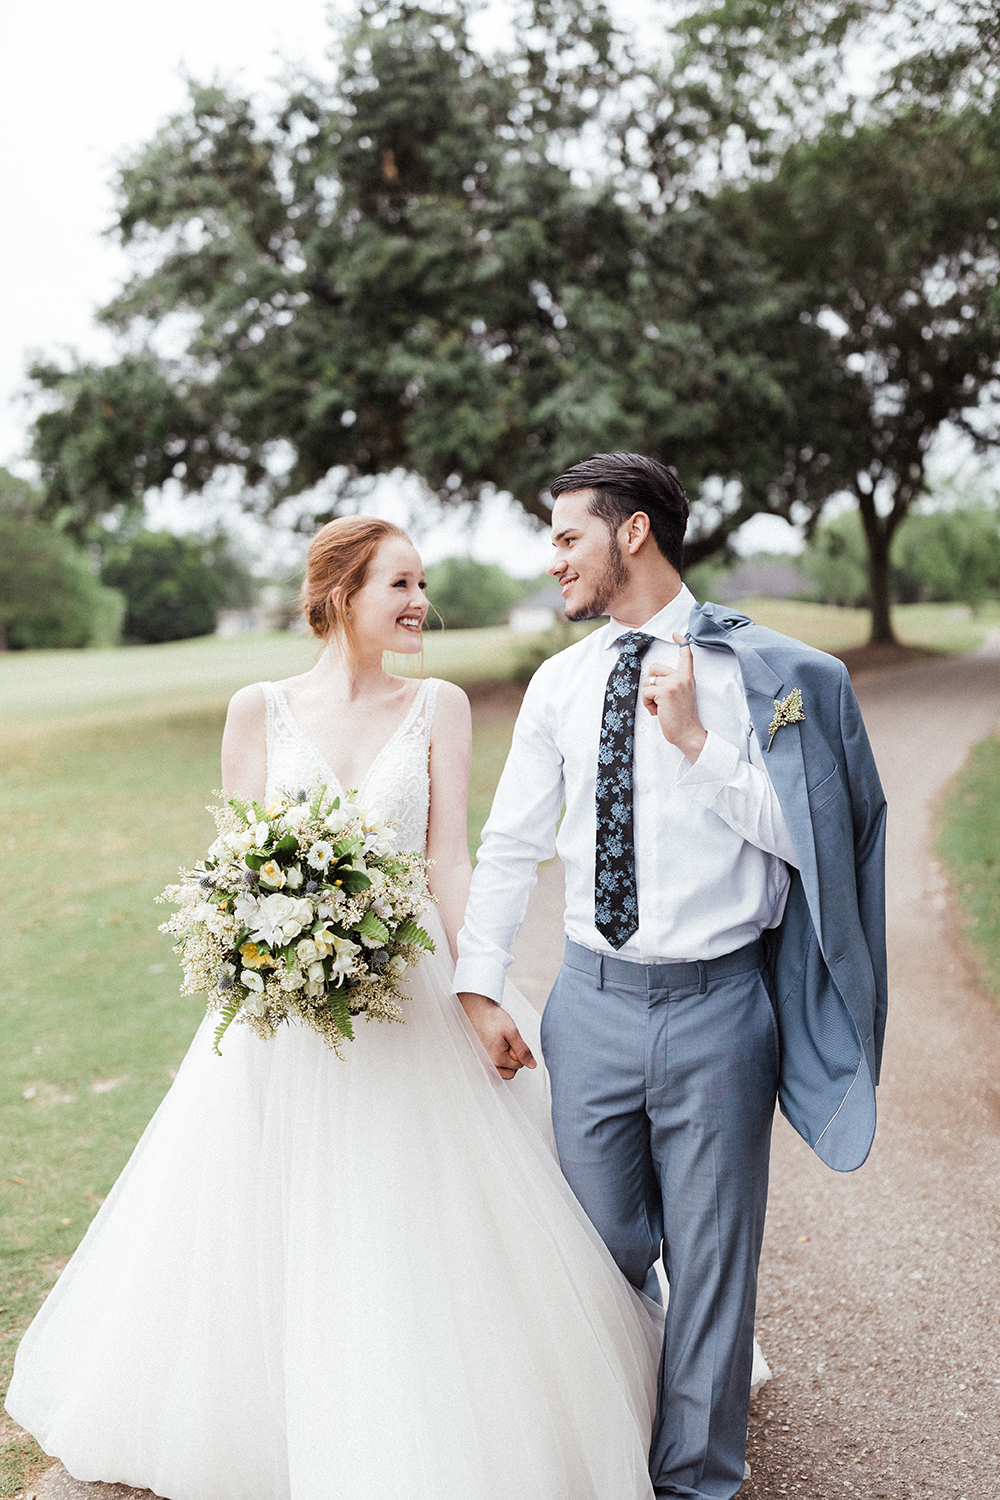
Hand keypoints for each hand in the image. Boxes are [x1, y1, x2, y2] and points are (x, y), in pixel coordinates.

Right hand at [458, 992, 536, 1079]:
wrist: (476, 1009)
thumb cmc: (491, 1018)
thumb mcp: (512, 1032)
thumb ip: (523, 1051)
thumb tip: (532, 1065)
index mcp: (497, 1059)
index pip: (519, 1064)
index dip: (519, 1051)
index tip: (512, 1040)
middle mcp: (488, 1064)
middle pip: (510, 1071)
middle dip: (514, 1059)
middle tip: (508, 1043)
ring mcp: (483, 1062)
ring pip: (502, 1070)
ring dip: (506, 1060)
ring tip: (502, 1044)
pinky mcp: (480, 1057)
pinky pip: (494, 1067)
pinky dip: (498, 1059)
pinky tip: (496, 1047)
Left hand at [641, 633, 707, 764]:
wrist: (689, 733)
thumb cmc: (683, 718)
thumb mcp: (683, 695)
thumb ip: (673, 683)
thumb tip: (653, 677)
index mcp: (687, 677)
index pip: (686, 655)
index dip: (681, 642)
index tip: (676, 634)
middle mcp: (682, 677)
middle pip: (654, 668)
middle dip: (649, 683)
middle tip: (659, 700)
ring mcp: (674, 683)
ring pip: (647, 682)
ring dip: (648, 697)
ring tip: (660, 708)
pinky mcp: (665, 692)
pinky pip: (645, 692)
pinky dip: (647, 704)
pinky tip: (658, 712)